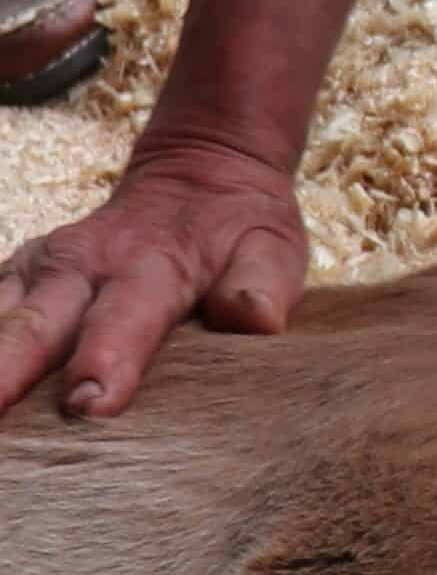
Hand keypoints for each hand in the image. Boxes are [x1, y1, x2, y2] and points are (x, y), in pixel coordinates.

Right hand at [0, 133, 305, 418]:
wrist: (201, 172)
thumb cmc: (240, 232)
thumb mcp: (271, 247)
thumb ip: (262, 284)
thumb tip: (257, 319)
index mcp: (154, 268)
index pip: (129, 317)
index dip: (109, 359)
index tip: (90, 401)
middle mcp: (85, 267)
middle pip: (35, 326)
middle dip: (6, 372)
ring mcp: (42, 271)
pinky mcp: (16, 277)